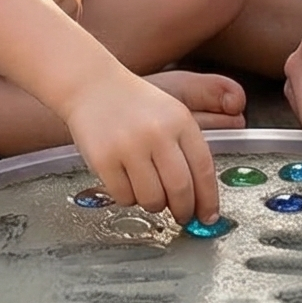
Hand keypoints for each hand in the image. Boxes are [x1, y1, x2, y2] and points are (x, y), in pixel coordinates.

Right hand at [63, 73, 219, 224]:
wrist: (92, 86)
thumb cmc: (135, 105)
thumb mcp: (171, 114)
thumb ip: (187, 149)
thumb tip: (201, 197)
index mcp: (180, 121)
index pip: (204, 169)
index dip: (209, 199)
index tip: (209, 216)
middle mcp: (157, 133)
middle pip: (180, 189)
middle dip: (184, 210)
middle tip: (182, 216)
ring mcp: (129, 147)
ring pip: (152, 199)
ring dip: (154, 205)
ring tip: (148, 191)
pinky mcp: (104, 160)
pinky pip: (124, 198)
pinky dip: (128, 198)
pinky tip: (126, 182)